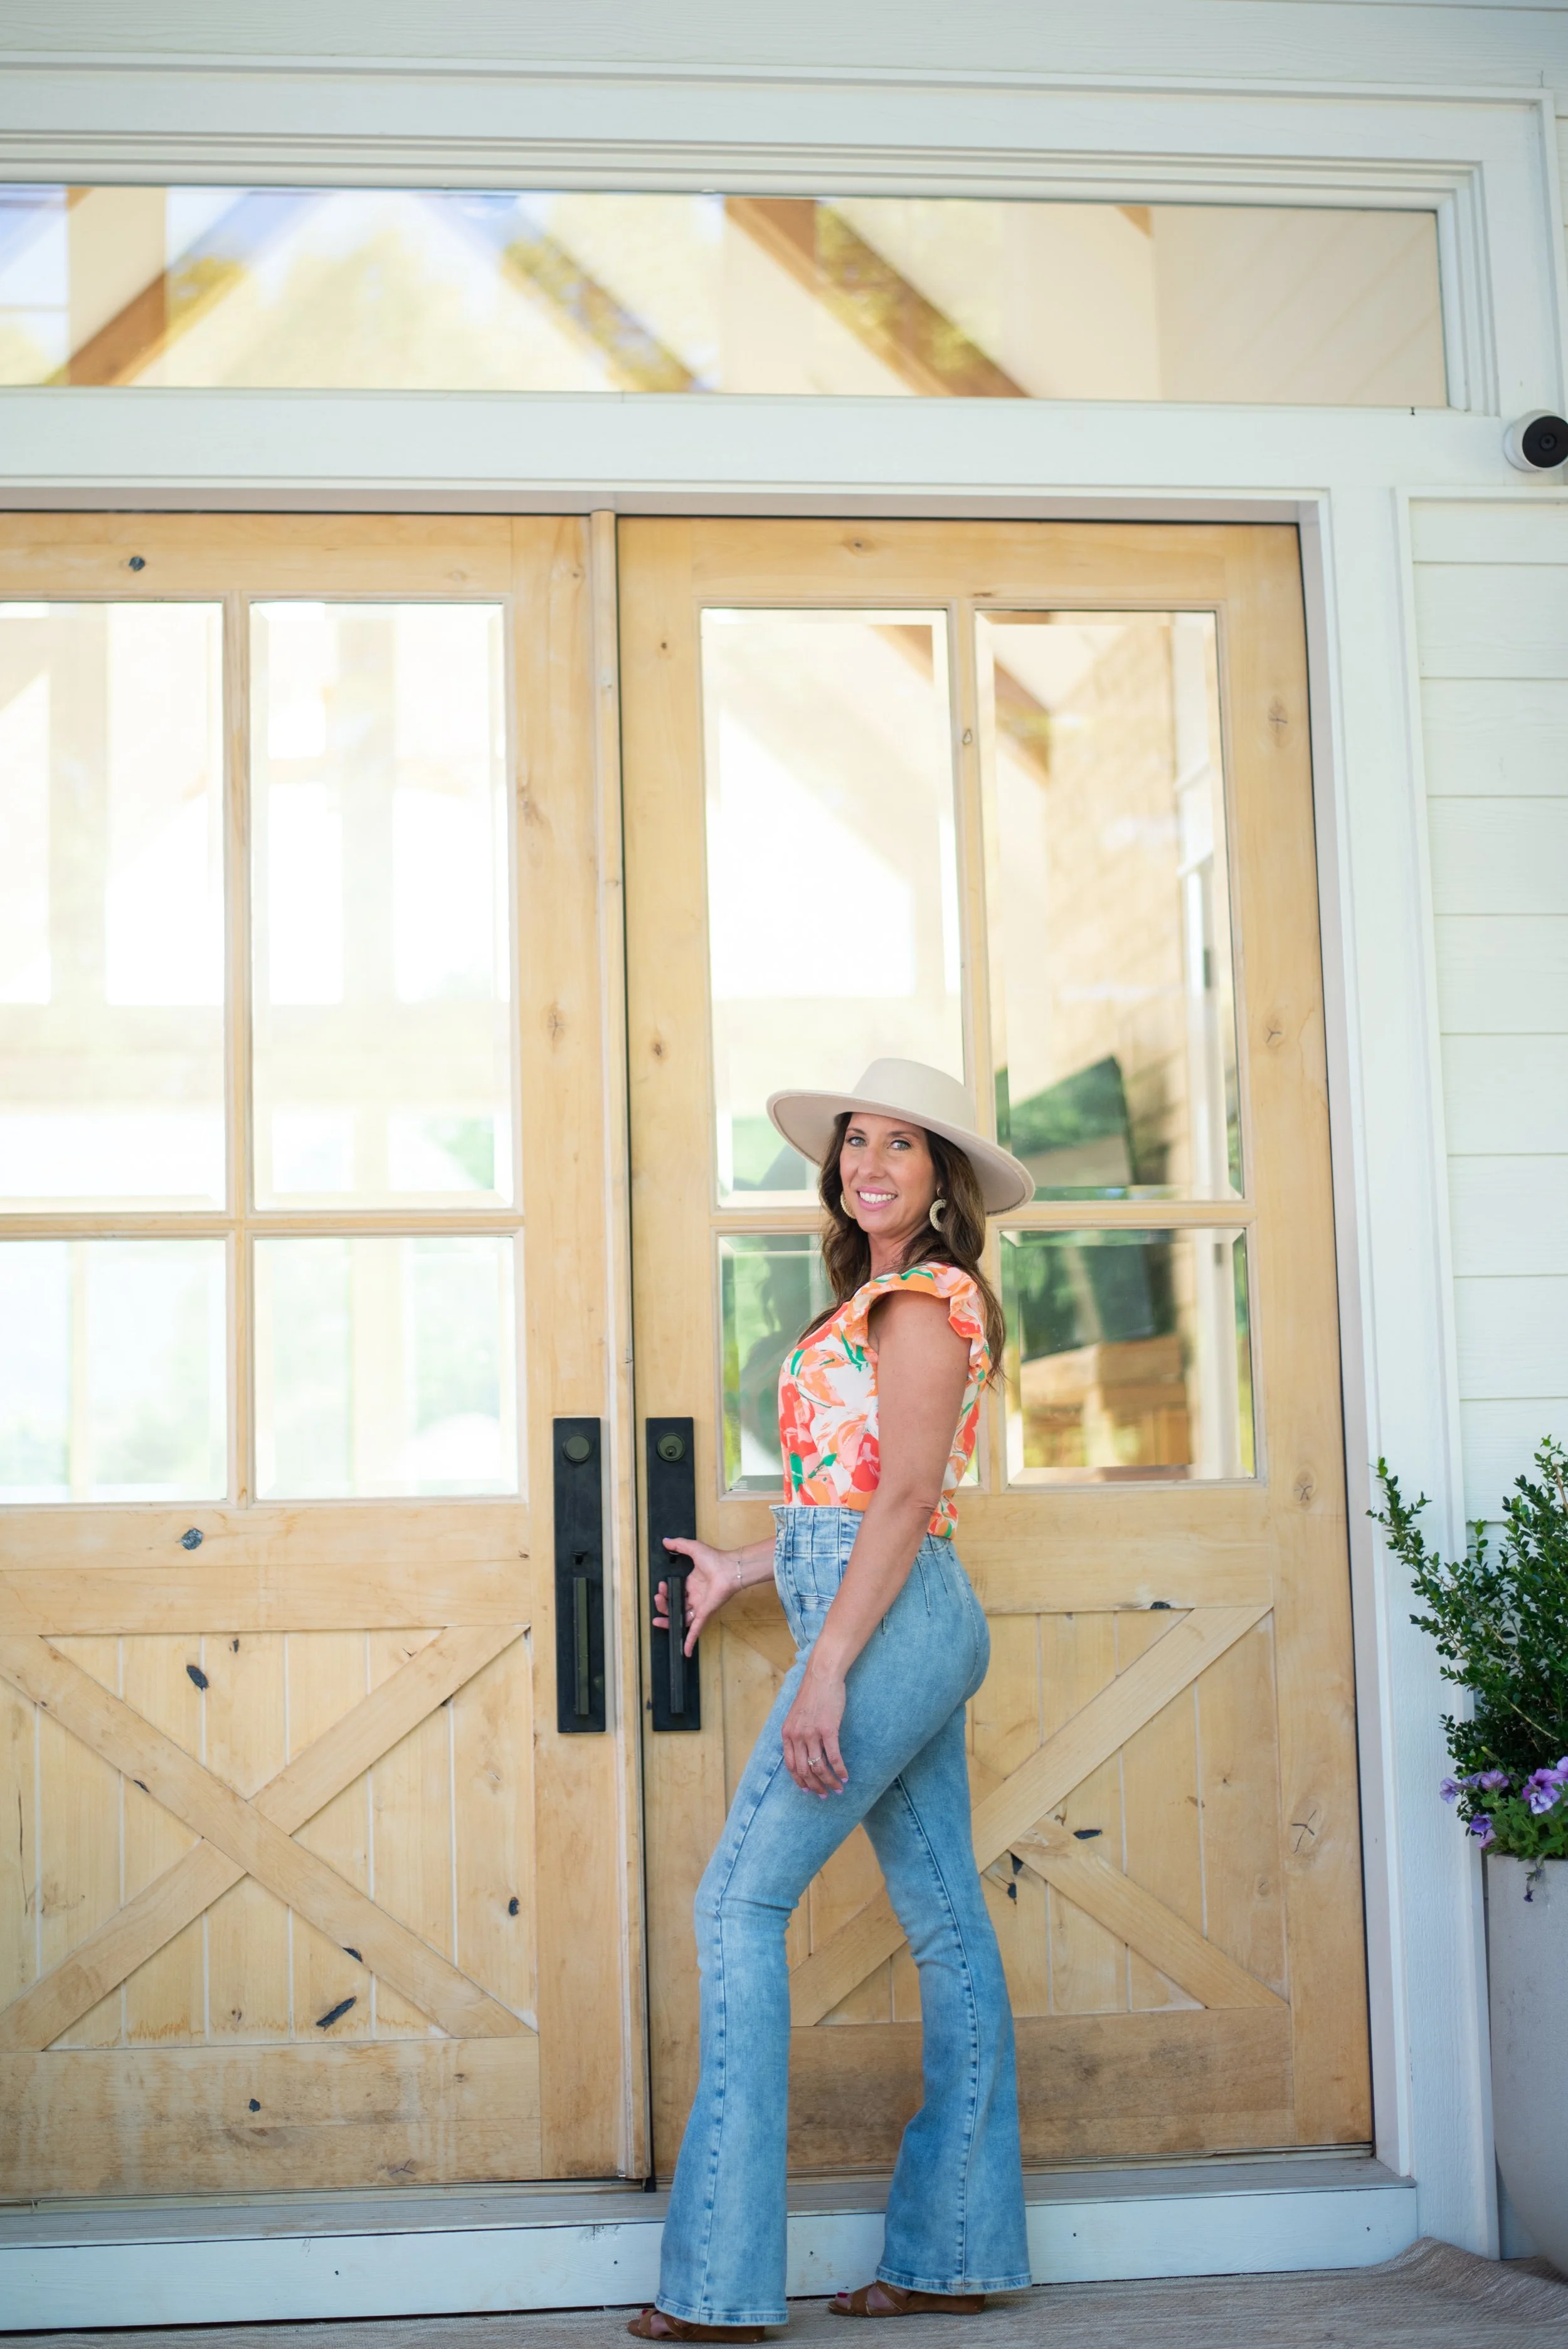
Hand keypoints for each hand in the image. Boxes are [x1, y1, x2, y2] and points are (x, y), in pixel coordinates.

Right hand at [654, 1537, 738, 1655]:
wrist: (730, 1568)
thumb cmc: (715, 1559)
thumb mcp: (693, 1549)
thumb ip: (679, 1545)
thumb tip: (665, 1541)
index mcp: (692, 1584)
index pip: (674, 1592)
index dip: (665, 1591)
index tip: (660, 1586)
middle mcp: (695, 1597)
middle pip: (675, 1607)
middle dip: (663, 1606)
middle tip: (657, 1599)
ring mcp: (700, 1607)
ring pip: (681, 1619)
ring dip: (669, 1622)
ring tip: (657, 1621)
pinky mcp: (705, 1614)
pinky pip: (695, 1630)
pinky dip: (690, 1641)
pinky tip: (684, 1651)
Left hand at [782, 1662, 848, 1797]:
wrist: (821, 1675)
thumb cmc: (812, 1694)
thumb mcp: (796, 1715)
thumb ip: (796, 1732)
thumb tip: (802, 1750)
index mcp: (787, 1733)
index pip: (790, 1765)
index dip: (799, 1781)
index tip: (807, 1790)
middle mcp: (797, 1736)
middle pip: (804, 1770)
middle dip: (815, 1786)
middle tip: (824, 1795)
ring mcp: (812, 1734)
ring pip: (819, 1767)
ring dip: (829, 1782)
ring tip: (838, 1789)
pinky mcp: (828, 1730)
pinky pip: (833, 1757)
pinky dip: (840, 1770)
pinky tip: (845, 1776)